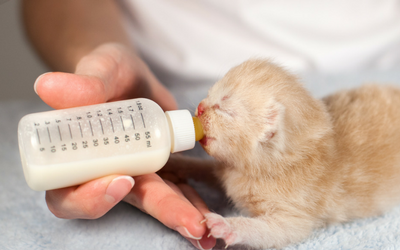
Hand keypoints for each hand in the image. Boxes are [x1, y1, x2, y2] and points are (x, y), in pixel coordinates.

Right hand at [36, 43, 215, 248]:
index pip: (70, 194)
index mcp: (75, 158)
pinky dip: (192, 201)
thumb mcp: (99, 70)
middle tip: (189, 224)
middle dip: (158, 211)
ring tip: (206, 227)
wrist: (131, 74)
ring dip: (181, 214)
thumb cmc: (107, 73)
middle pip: (123, 201)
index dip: (90, 198)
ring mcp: (136, 172)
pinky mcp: (160, 168)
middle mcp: (104, 171)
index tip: (121, 179)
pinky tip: (210, 212)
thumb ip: (84, 82)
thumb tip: (47, 86)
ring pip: (154, 199)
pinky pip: (175, 188)